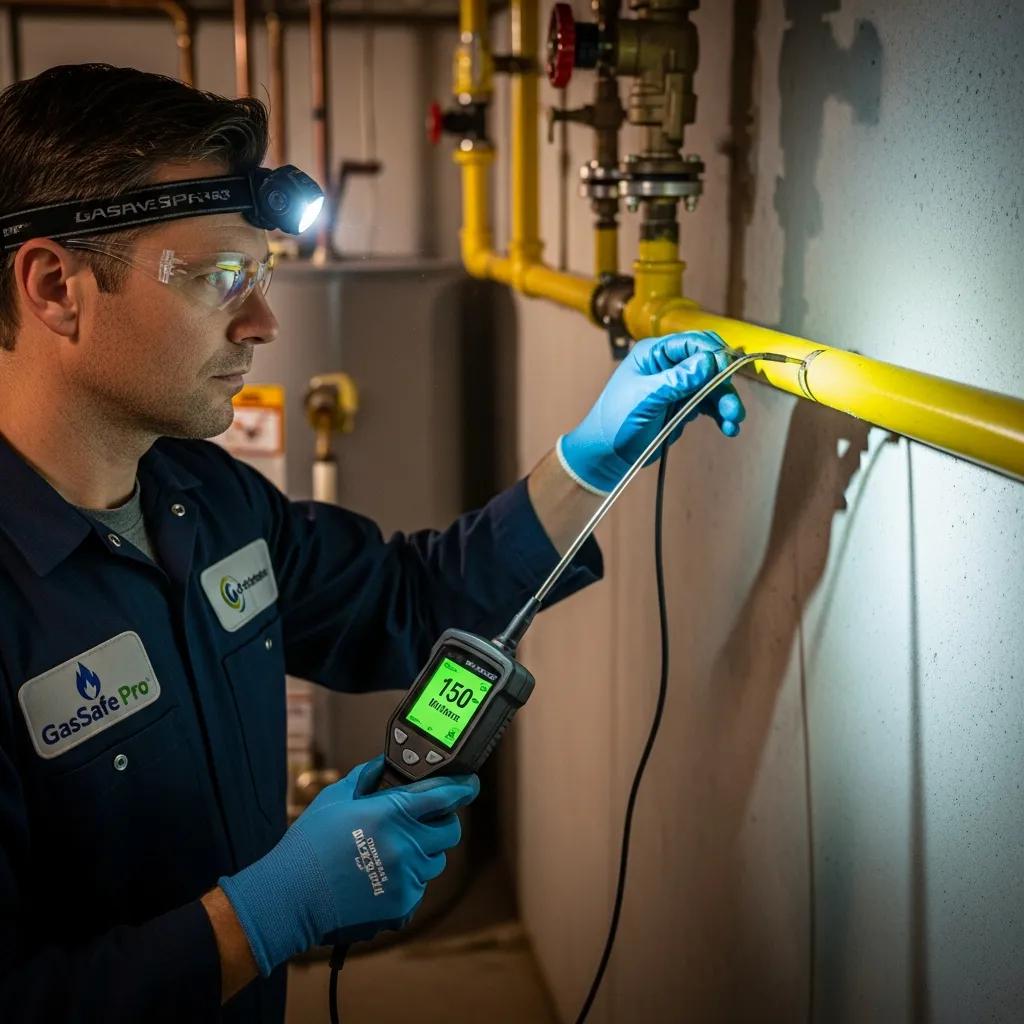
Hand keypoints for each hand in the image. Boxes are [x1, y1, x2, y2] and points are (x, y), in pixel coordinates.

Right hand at [219, 755, 478, 974]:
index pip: (443, 796)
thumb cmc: (309, 846)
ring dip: (423, 854)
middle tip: (422, 822)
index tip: (470, 784)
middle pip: (450, 831)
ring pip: (435, 862)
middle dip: (441, 823)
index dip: (462, 787)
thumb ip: (366, 777)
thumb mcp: (334, 800)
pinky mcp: (402, 905)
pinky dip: (407, 881)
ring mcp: (406, 878)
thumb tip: (383, 764)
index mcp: (391, 813)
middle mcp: (406, 846)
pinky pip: (419, 888)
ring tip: (392, 853)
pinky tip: (381, 878)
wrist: (290, 898)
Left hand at [558, 330, 745, 492]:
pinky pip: (709, 404)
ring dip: (726, 401)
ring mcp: (677, 386)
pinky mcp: (683, 406)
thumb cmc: (615, 422)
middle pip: (709, 364)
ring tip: (733, 420)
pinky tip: (729, 428)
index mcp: (654, 354)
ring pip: (713, 386)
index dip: (713, 354)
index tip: (726, 370)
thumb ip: (676, 380)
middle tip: (732, 405)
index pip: (693, 342)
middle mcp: (668, 366)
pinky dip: (721, 415)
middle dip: (724, 382)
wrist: (606, 454)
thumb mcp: (645, 398)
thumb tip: (708, 361)